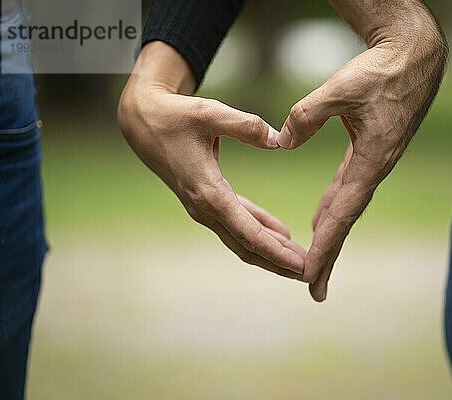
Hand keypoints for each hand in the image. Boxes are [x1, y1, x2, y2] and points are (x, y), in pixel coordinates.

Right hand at [118, 42, 305, 278]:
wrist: (142, 122)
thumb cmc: (175, 116)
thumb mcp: (209, 113)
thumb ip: (245, 126)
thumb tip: (278, 140)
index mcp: (208, 192)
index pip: (248, 233)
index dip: (276, 252)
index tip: (301, 266)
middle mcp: (205, 207)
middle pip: (247, 246)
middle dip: (278, 262)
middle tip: (309, 274)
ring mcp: (204, 207)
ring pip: (242, 239)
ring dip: (270, 252)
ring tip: (299, 262)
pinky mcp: (206, 200)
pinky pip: (237, 223)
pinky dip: (259, 231)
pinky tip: (281, 236)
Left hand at [278, 5, 446, 300]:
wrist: (414, 57)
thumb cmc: (383, 71)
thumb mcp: (341, 89)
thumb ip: (307, 116)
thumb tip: (280, 141)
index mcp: (370, 162)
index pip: (341, 214)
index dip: (325, 247)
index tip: (310, 275)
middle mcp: (372, 169)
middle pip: (345, 221)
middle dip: (329, 255)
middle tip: (314, 289)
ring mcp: (371, 163)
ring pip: (346, 208)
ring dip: (331, 237)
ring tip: (316, 265)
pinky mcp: (369, 153)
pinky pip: (347, 189)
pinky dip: (333, 210)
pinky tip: (323, 220)